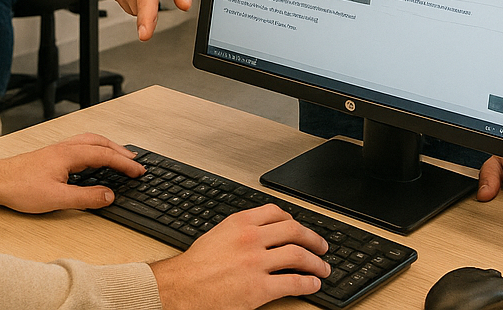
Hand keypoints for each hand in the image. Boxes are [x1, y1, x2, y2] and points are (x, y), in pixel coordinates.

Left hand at [0, 133, 142, 213]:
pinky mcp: (53, 154)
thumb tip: (109, 195)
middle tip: (136, 162)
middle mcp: (66, 147)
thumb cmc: (19, 186)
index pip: (106, 156)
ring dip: (109, 147)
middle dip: (121, 151)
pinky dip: (96, 148)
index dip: (125, 164)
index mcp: (70, 154)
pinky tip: (94, 158)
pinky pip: (82, 145)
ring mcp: (59, 149)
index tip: (139, 171)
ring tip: (121, 157)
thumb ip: (85, 197)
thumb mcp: (56, 198)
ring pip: (91, 141)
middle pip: (101, 143)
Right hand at [150, 204, 328, 309]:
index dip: (295, 220)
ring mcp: (256, 263)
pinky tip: (312, 285)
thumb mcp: (218, 235)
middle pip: (294, 231)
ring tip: (322, 269)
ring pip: (298, 256)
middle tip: (322, 247)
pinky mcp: (259, 288)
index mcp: (240, 223)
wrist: (180, 288)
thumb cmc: (195, 266)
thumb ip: (241, 231)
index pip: (277, 213)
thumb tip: (263, 233)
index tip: (301, 228)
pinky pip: (293, 283)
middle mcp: (251, 239)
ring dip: (316, 263)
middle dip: (314, 239)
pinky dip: (308, 283)